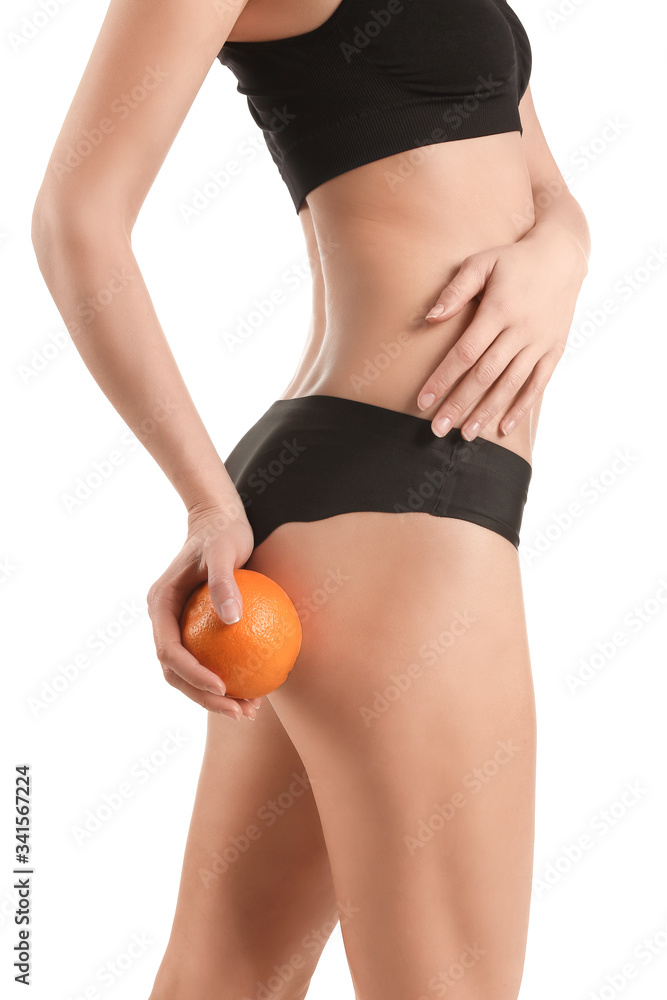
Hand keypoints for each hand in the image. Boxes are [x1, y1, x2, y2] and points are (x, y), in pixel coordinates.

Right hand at [146, 500, 259, 720]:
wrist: (220, 520)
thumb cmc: (223, 531)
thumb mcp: (224, 550)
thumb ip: (223, 582)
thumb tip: (233, 619)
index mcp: (161, 606)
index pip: (170, 652)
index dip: (193, 676)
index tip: (224, 688)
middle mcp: (166, 621)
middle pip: (177, 673)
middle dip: (205, 698)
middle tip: (241, 710)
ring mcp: (181, 626)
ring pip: (191, 672)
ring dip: (217, 696)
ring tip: (251, 709)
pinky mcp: (199, 628)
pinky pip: (212, 658)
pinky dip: (230, 675)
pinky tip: (259, 684)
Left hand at [417, 228, 587, 439]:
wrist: (562, 255)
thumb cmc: (512, 260)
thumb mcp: (482, 263)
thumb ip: (456, 290)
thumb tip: (430, 318)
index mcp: (499, 310)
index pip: (465, 353)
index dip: (443, 378)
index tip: (423, 401)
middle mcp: (521, 330)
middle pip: (485, 375)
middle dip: (459, 403)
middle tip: (437, 428)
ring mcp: (540, 342)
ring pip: (510, 385)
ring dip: (487, 411)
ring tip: (466, 435)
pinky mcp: (554, 350)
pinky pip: (538, 384)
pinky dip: (522, 408)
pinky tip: (504, 427)